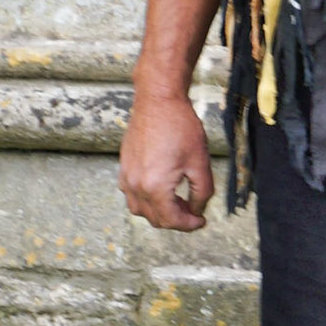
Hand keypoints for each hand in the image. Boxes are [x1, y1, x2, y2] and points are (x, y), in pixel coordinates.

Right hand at [118, 92, 213, 230]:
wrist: (158, 101)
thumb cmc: (180, 127)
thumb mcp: (200, 163)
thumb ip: (202, 193)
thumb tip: (197, 210)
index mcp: (155, 187)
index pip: (171, 220)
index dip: (189, 225)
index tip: (201, 221)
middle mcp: (136, 186)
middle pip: (155, 219)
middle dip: (176, 219)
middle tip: (194, 211)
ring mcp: (126, 177)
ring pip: (140, 210)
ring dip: (160, 212)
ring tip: (179, 201)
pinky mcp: (123, 167)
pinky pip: (131, 194)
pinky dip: (146, 200)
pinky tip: (162, 189)